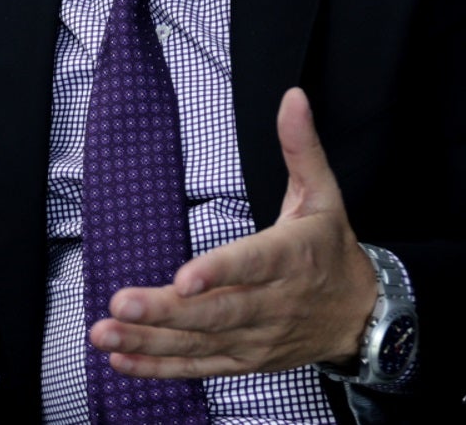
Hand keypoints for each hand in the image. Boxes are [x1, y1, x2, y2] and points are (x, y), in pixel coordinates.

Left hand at [89, 87, 376, 378]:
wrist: (360, 316)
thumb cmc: (331, 249)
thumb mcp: (323, 194)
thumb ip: (301, 147)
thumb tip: (292, 97)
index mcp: (290, 257)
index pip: (252, 265)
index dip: (218, 272)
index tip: (183, 278)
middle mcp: (271, 304)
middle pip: (216, 311)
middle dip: (165, 310)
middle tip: (119, 302)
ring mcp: (255, 338)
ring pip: (200, 343)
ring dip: (149, 341)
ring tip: (105, 331)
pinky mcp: (243, 360)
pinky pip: (198, 367)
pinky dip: (159, 367)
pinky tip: (122, 359)